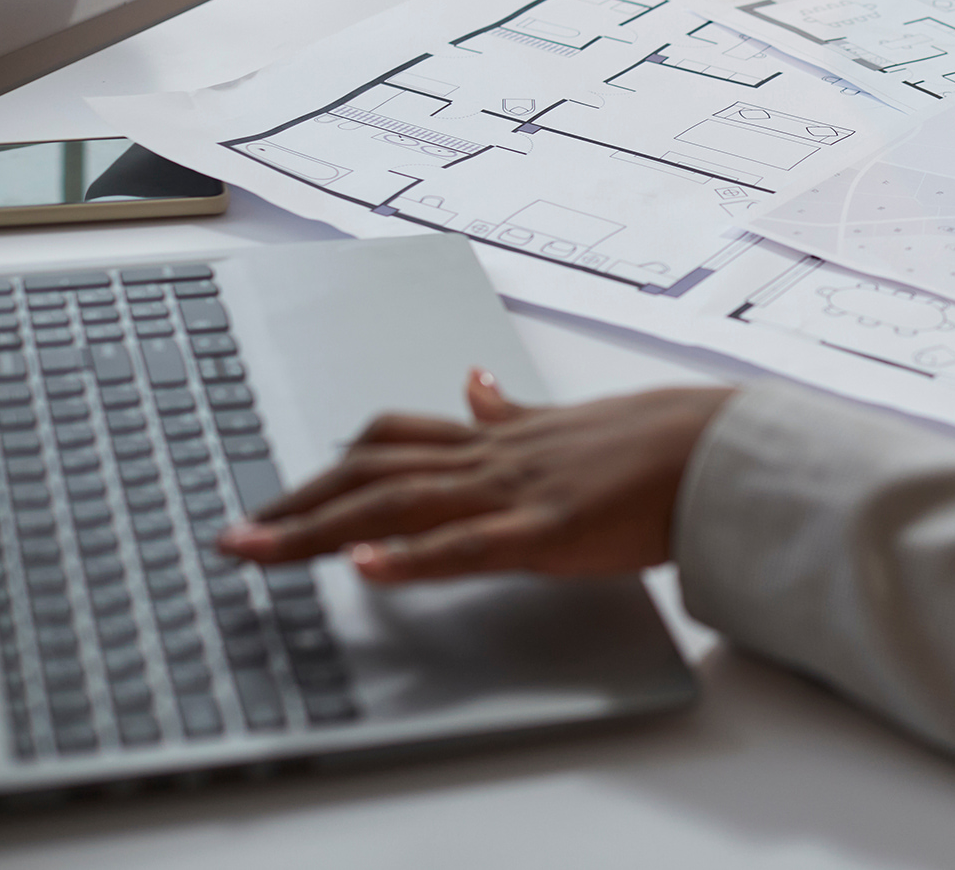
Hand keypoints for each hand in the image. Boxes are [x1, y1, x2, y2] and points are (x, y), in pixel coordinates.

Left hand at [217, 370, 735, 583]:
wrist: (718, 445)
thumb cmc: (662, 438)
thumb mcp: (573, 417)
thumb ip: (515, 412)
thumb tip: (475, 384)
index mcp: (502, 437)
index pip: (395, 440)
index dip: (330, 467)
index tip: (280, 495)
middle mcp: (495, 457)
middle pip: (372, 471)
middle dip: (296, 505)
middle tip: (236, 535)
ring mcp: (516, 491)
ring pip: (398, 503)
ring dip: (318, 529)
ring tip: (257, 551)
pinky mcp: (547, 530)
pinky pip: (466, 545)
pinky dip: (410, 558)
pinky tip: (364, 569)